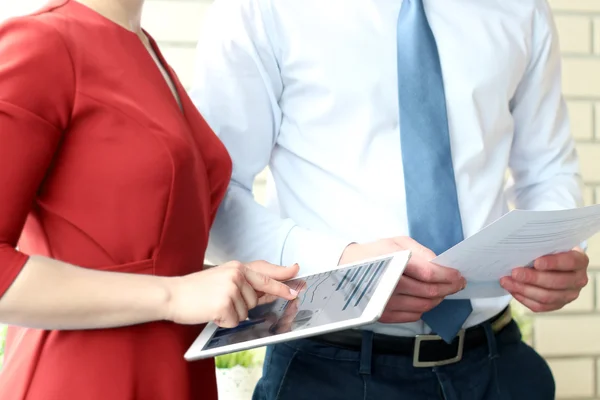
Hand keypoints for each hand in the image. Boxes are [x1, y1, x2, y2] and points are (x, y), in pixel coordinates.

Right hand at [164, 261, 298, 326]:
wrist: (172, 295)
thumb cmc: (196, 289)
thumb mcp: (223, 277)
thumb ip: (246, 282)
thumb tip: (269, 291)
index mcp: (238, 267)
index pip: (266, 274)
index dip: (283, 281)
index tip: (296, 285)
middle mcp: (237, 275)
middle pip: (256, 300)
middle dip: (242, 306)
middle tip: (220, 300)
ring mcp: (231, 289)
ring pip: (246, 313)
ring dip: (231, 314)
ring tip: (213, 305)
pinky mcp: (224, 305)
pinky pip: (234, 322)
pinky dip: (223, 322)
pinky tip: (210, 312)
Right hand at [339, 237, 465, 322]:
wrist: (343, 270)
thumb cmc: (373, 253)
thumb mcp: (396, 242)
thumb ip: (420, 252)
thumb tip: (441, 265)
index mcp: (392, 262)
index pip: (429, 274)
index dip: (448, 276)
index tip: (459, 275)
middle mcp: (388, 285)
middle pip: (430, 292)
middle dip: (448, 288)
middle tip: (457, 283)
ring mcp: (385, 303)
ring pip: (424, 306)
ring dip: (437, 299)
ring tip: (442, 290)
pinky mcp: (383, 315)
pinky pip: (413, 316)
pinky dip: (424, 308)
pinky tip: (424, 298)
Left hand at [500, 247, 588, 311]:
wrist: (554, 264)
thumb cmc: (549, 251)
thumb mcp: (550, 245)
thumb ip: (542, 247)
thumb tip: (521, 250)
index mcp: (580, 261)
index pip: (569, 262)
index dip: (553, 263)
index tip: (536, 262)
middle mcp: (579, 280)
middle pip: (556, 282)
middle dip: (532, 278)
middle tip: (514, 273)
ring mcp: (569, 295)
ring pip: (547, 297)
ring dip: (524, 289)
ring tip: (507, 281)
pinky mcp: (558, 305)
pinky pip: (540, 306)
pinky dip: (524, 298)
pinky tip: (512, 290)